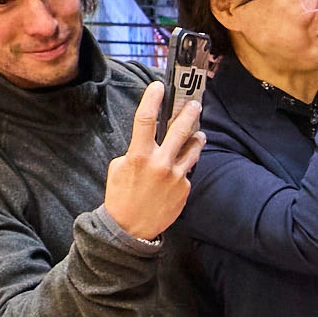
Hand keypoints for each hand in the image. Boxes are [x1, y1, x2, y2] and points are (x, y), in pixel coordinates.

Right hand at [105, 80, 207, 240]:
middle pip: (180, 130)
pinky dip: (184, 168)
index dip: (153, 99)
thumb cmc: (121, 197)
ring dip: (197, 138)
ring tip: (199, 134)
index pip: (146, 119)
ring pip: (193, 149)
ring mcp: (176, 176)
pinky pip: (187, 171)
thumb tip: (149, 144)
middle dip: (189, 113)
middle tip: (195, 104)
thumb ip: (134, 153)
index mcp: (139, 156)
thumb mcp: (118, 169)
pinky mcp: (185, 189)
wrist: (130, 230)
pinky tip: (178, 171)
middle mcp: (161, 163)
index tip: (159, 86)